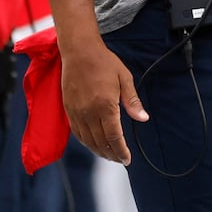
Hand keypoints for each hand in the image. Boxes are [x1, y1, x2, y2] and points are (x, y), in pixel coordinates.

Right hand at [61, 40, 147, 164]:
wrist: (79, 51)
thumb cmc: (104, 62)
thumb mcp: (124, 78)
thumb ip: (132, 101)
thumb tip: (143, 118)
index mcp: (105, 105)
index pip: (114, 137)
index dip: (121, 151)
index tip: (127, 159)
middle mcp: (89, 112)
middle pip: (101, 142)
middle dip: (112, 154)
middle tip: (120, 160)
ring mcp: (77, 112)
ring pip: (88, 141)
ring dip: (99, 151)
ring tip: (109, 155)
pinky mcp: (68, 110)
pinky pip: (77, 133)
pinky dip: (86, 142)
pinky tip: (93, 144)